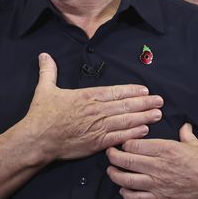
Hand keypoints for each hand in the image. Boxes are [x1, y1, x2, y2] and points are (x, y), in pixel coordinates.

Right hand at [23, 53, 162, 161]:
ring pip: (126, 120)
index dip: (131, 91)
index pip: (115, 92)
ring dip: (144, 117)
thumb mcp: (44, 90)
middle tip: (160, 100)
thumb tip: (44, 55)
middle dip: (145, 103)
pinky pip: (120, 137)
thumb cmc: (41, 115)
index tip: (145, 90)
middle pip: (125, 105)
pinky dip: (133, 133)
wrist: (37, 139)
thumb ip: (48, 72)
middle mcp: (96, 111)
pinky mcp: (97, 143)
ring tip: (157, 114)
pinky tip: (145, 130)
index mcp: (86, 97)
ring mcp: (98, 127)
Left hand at [106, 123, 197, 198]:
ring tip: (112, 170)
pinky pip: (135, 198)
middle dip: (113, 156)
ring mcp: (157, 183)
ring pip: (125, 178)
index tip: (122, 142)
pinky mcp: (159, 198)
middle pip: (125, 159)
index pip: (133, 144)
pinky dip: (125, 193)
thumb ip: (185, 134)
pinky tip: (124, 189)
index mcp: (166, 149)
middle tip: (110, 154)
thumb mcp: (197, 145)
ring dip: (114, 174)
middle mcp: (157, 165)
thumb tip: (185, 124)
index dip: (124, 143)